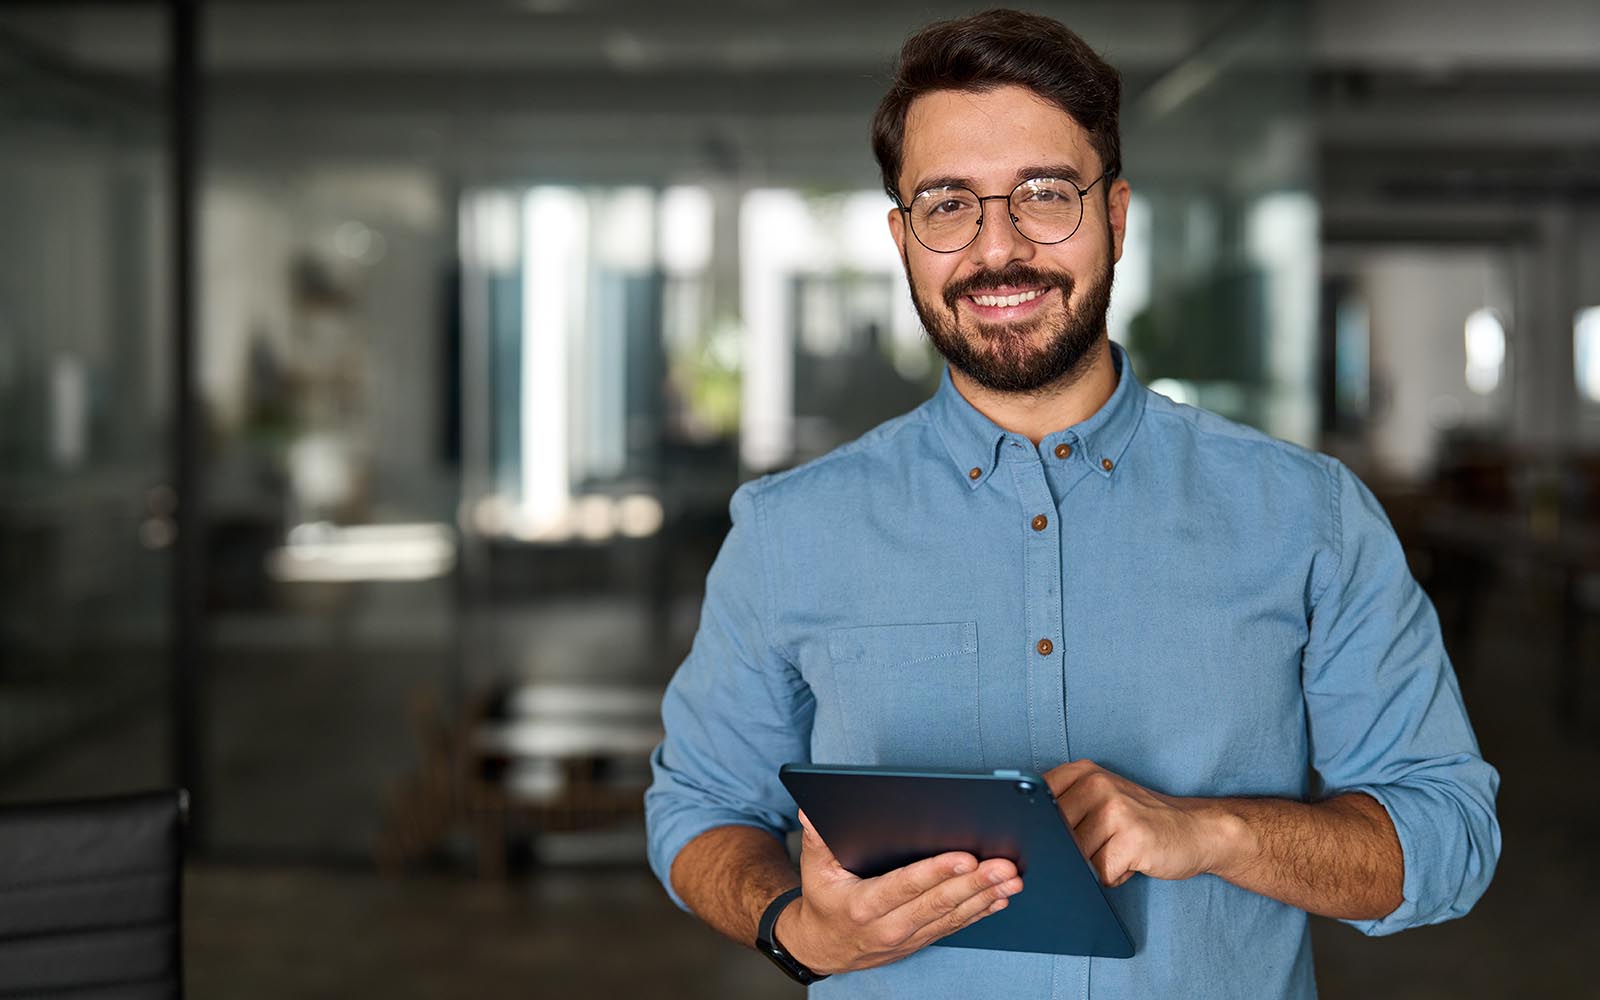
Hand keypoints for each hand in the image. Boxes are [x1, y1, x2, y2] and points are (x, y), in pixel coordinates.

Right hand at [775, 810, 1022, 974]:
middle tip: (1004, 866)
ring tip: (1012, 880)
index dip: (938, 872)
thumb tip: (810, 809)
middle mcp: (889, 925)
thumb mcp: (814, 868)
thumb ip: (815, 838)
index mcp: (864, 905)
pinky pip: (955, 927)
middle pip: (938, 902)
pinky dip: (980, 913)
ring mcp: (908, 937)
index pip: (906, 886)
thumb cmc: (824, 900)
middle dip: (975, 883)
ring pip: (953, 916)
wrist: (824, 947)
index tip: (966, 857)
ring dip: (985, 898)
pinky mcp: (921, 940)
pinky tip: (1000, 899)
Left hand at [1045, 759, 1232, 887]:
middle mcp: (1096, 784)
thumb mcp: (1100, 800)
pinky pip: (1100, 872)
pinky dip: (1112, 877)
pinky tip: (1130, 863)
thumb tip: (1022, 839)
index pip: (1034, 802)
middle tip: (1096, 849)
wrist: (1196, 830)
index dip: (1033, 828)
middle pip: (1053, 834)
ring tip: (1117, 853)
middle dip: (1067, 853)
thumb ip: (1063, 809)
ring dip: (1093, 867)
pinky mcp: (1132, 838)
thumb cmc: (1140, 821)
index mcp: (1082, 772)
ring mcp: (1115, 809)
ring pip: (1075, 856)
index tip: (1040, 840)